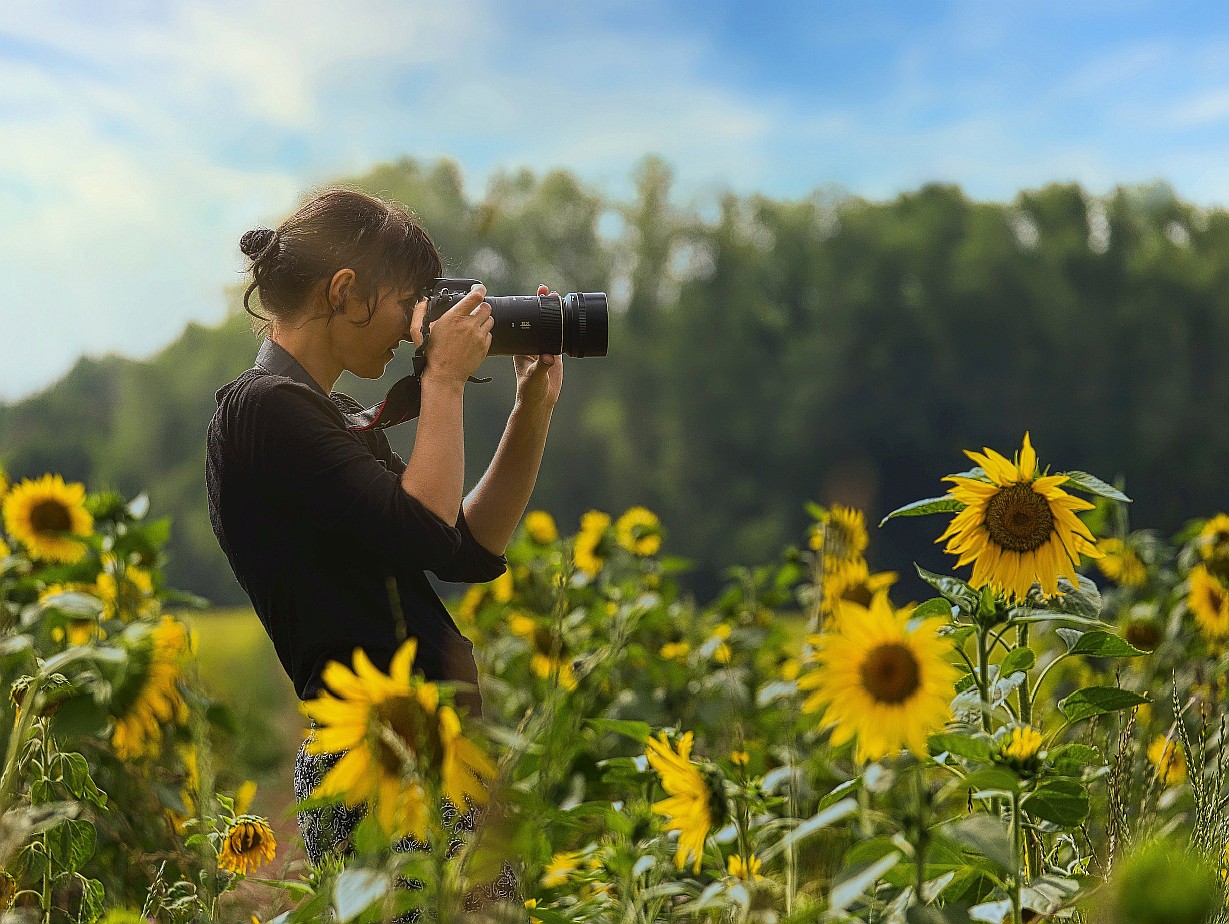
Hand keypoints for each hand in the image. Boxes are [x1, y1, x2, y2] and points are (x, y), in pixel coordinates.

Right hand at [417, 284, 492, 385]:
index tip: (478, 288)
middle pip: (486, 307)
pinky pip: (490, 335)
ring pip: (490, 320)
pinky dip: (484, 334)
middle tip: (474, 310)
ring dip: (483, 320)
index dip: (479, 289)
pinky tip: (473, 338)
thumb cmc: (432, 354)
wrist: (444, 375)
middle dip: (481, 306)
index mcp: (455, 317)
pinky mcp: (484, 347)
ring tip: (472, 326)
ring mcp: (479, 337)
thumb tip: (422, 301)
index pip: (476, 296)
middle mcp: (470, 325)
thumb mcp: (419, 331)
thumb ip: (419, 312)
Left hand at [514, 284, 564, 409]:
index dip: (530, 309)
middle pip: (537, 321)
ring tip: (557, 298)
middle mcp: (531, 345)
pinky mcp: (554, 355)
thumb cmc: (529, 390)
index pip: (526, 324)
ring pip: (549, 327)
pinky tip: (567, 318)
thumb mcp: (534, 376)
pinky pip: (560, 338)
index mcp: (521, 347)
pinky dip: (563, 328)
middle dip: (542, 306)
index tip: (535, 297)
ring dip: (553, 314)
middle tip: (546, 291)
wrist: (539, 402)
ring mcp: (543, 349)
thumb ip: (542, 366)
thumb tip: (549, 357)